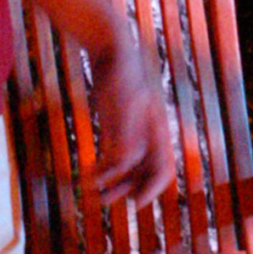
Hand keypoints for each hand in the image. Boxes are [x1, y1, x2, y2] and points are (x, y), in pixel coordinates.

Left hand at [92, 32, 175, 205]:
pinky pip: (113, 156)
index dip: (152, 188)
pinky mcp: (117, 128)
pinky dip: (104, 169)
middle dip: (127, 190)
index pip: (163, 168)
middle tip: (105, 201)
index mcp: (157, 131)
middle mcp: (148, 135)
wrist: (111, 50)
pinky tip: (89, 174)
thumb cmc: (120, 75)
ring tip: (94, 193)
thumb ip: (123, 134)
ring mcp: (133, 132)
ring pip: (128, 168)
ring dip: (114, 183)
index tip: (135, 203)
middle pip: (145, 173)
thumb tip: (122, 165)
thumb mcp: (121, 105)